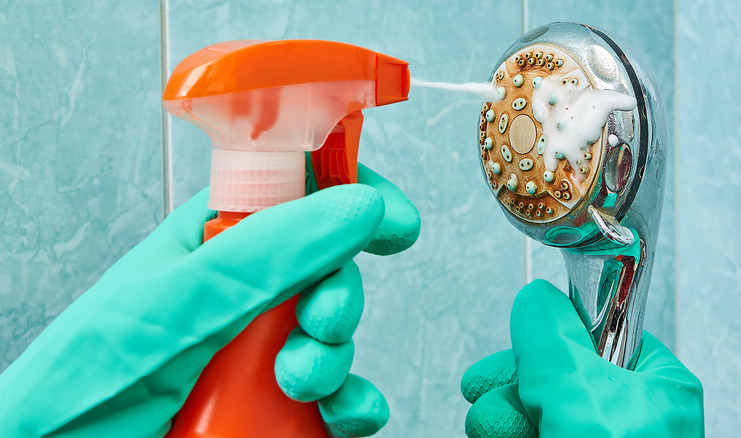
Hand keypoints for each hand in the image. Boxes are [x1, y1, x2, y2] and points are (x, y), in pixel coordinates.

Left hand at [0, 164, 419, 437]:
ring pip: (331, 334)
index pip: (294, 190)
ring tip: (299, 381)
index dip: (351, 193)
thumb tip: (355, 206)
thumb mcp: (177, 302)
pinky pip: (334, 394)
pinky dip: (351, 404)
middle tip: (319, 321)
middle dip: (337, 296)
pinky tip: (342, 415)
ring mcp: (255, 348)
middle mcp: (239, 290)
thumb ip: (268, 251)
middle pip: (326, 269)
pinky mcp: (268, 401)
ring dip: (335, 357)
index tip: (392, 218)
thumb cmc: (84, 383)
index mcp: (211, 241)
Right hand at [461, 280, 703, 437]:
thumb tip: (533, 299)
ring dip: (502, 411)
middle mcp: (634, 416)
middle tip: (487, 388)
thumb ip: (549, 334)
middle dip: (514, 382)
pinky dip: (508, 431)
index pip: (598, 333)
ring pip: (539, 405)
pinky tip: (496, 435)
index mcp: (658, 388)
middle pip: (558, 372)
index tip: (518, 343)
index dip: (550, 335)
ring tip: (492, 426)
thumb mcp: (576, 390)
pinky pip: (532, 428)